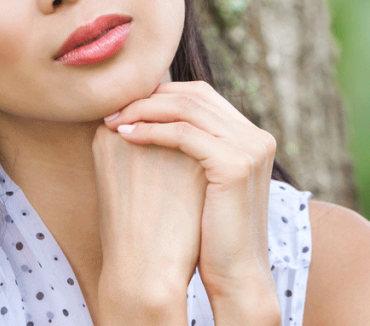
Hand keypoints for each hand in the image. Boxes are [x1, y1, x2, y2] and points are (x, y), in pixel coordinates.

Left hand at [104, 81, 278, 309]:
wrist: (236, 275)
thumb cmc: (212, 234)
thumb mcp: (205, 183)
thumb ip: (195, 150)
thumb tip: (152, 124)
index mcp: (252, 137)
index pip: (201, 96)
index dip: (161, 94)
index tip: (126, 105)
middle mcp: (256, 136)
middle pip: (194, 96)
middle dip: (149, 98)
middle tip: (114, 107)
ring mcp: (249, 149)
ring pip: (186, 110)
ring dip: (144, 111)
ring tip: (113, 120)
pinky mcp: (234, 165)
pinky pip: (183, 134)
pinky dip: (150, 131)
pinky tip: (125, 136)